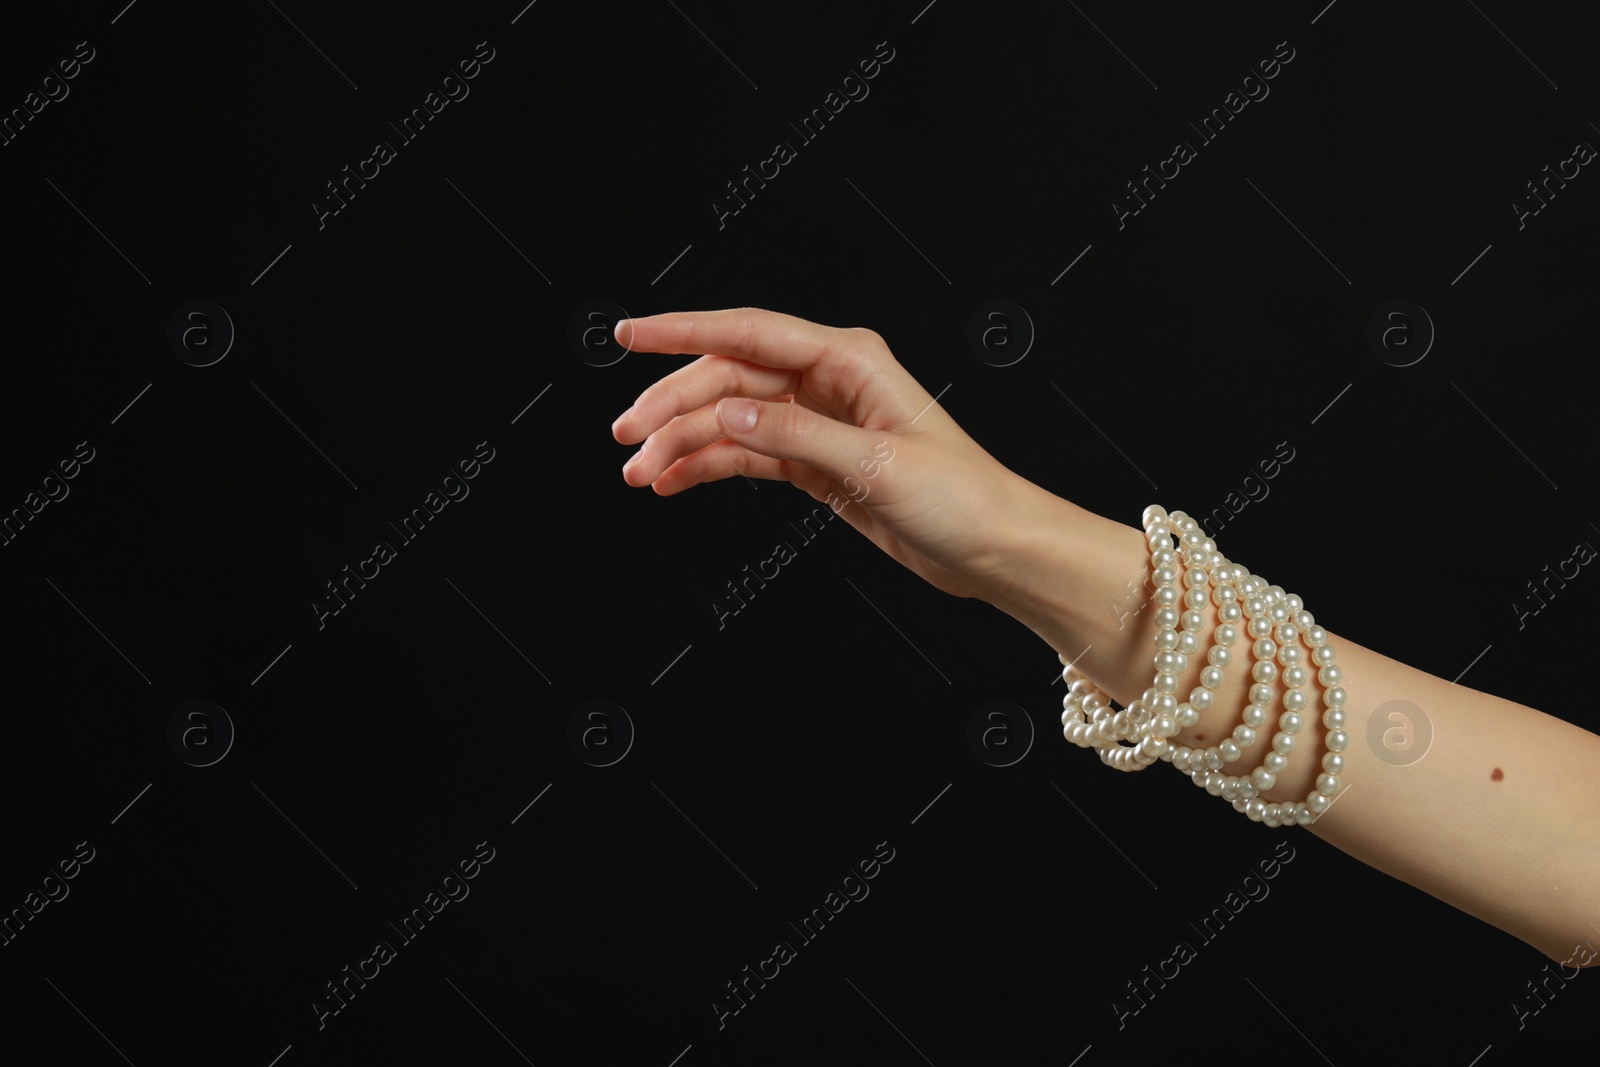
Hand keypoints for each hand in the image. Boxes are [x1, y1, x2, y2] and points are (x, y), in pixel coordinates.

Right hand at [610, 307, 1028, 600]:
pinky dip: (709, 466)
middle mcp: (829, 381)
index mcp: (849, 359)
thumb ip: (796, 436)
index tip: (631, 335)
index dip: (683, 330)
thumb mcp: (876, 464)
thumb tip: (726, 413)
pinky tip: (674, 481)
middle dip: (672, 405)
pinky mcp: (816, 460)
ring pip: (731, 418)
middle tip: (625, 438)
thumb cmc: (959, 497)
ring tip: (640, 472)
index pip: (749, 332)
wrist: (993, 547)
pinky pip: (748, 454)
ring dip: (683, 442)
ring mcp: (819, 419)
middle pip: (729, 378)